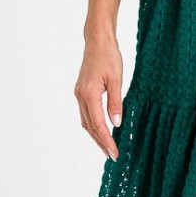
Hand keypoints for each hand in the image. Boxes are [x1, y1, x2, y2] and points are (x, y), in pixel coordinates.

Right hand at [75, 36, 123, 160]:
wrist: (97, 41)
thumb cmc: (109, 57)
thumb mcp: (117, 79)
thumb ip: (116, 102)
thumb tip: (116, 123)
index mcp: (89, 94)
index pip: (98, 124)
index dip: (106, 140)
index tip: (114, 153)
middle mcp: (80, 96)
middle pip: (89, 127)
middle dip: (100, 142)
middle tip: (111, 155)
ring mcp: (79, 94)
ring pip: (86, 121)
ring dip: (96, 135)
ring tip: (107, 147)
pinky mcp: (81, 92)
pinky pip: (86, 113)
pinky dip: (93, 125)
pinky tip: (101, 130)